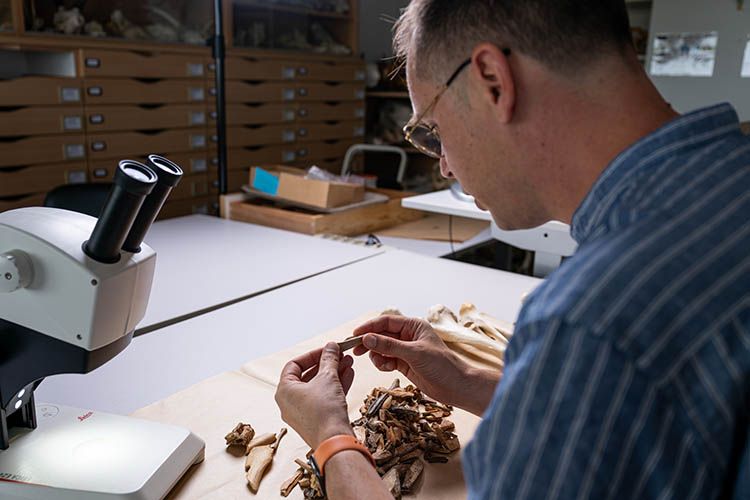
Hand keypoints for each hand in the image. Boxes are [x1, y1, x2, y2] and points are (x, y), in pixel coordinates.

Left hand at [275, 343, 355, 447]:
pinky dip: (334, 387)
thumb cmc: (325, 410)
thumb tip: (331, 346)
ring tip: (348, 363)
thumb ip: (329, 359)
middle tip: (340, 355)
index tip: (327, 349)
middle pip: (308, 375)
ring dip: (333, 374)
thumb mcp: (328, 377)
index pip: (294, 364)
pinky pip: (323, 399)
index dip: (312, 354)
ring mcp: (301, 413)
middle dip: (327, 364)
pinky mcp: (314, 420)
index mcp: (284, 390)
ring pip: (318, 387)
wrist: (334, 441)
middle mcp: (289, 402)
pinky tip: (348, 375)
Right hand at [353, 315, 498, 414]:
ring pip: (382, 348)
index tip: (355, 334)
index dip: (369, 327)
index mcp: (413, 326)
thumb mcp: (414, 353)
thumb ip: (389, 346)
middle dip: (369, 341)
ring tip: (378, 361)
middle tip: (355, 349)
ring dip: (376, 354)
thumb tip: (367, 338)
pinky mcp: (404, 364)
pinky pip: (386, 360)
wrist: (456, 386)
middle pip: (381, 334)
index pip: (386, 322)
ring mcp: (405, 350)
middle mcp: (408, 336)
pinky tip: (386, 367)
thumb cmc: (442, 365)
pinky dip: (382, 363)